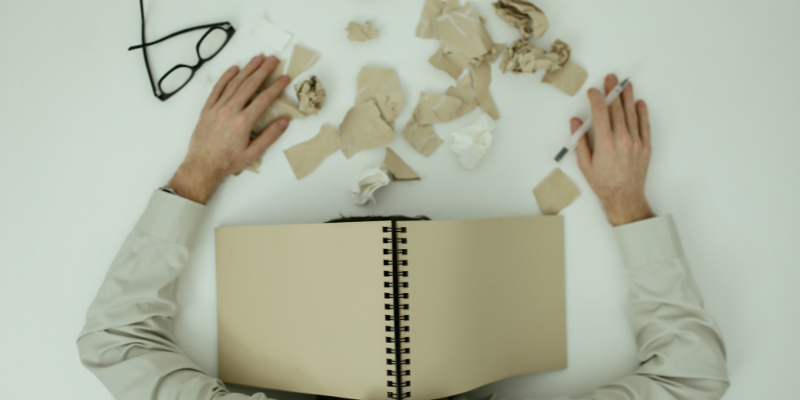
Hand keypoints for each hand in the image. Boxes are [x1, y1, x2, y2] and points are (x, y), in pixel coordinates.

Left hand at [168, 55, 290, 203]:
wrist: (202, 165)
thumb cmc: (227, 161)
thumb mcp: (253, 153)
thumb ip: (270, 136)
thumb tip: (284, 121)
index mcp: (243, 122)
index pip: (264, 98)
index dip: (276, 86)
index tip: (285, 78)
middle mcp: (230, 111)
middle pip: (249, 84)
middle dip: (263, 70)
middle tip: (272, 59)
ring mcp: (217, 108)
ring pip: (234, 83)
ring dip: (247, 69)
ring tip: (257, 58)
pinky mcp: (207, 108)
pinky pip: (218, 88)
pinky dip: (226, 76)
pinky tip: (234, 69)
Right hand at [571, 74, 653, 225]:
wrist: (624, 197)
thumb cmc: (603, 183)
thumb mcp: (584, 164)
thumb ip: (580, 141)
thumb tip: (576, 122)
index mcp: (605, 143)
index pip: (600, 113)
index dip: (597, 98)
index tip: (593, 91)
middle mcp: (622, 140)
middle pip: (617, 109)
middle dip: (613, 92)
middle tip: (611, 79)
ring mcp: (636, 142)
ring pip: (631, 114)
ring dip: (628, 97)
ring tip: (625, 84)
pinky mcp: (645, 146)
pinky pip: (644, 124)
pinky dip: (642, 112)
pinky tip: (639, 102)